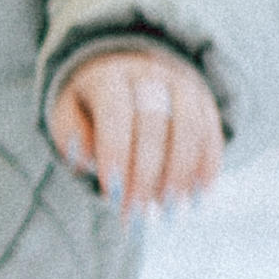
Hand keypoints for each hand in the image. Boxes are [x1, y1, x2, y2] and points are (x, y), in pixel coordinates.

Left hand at [50, 44, 222, 213]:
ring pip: (189, 127)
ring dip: (181, 173)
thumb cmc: (90, 102)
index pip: (115, 113)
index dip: (116, 153)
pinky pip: (211, 131)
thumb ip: (70, 134)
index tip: (113, 193)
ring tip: (170, 210)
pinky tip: (198, 195)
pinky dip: (208, 165)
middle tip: (138, 212)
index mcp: (109, 75)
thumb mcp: (67, 111)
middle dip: (146, 173)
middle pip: (154, 123)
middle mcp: (149, 73)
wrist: (125, 66)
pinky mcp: (203, 98)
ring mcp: (181, 83)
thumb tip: (86, 160)